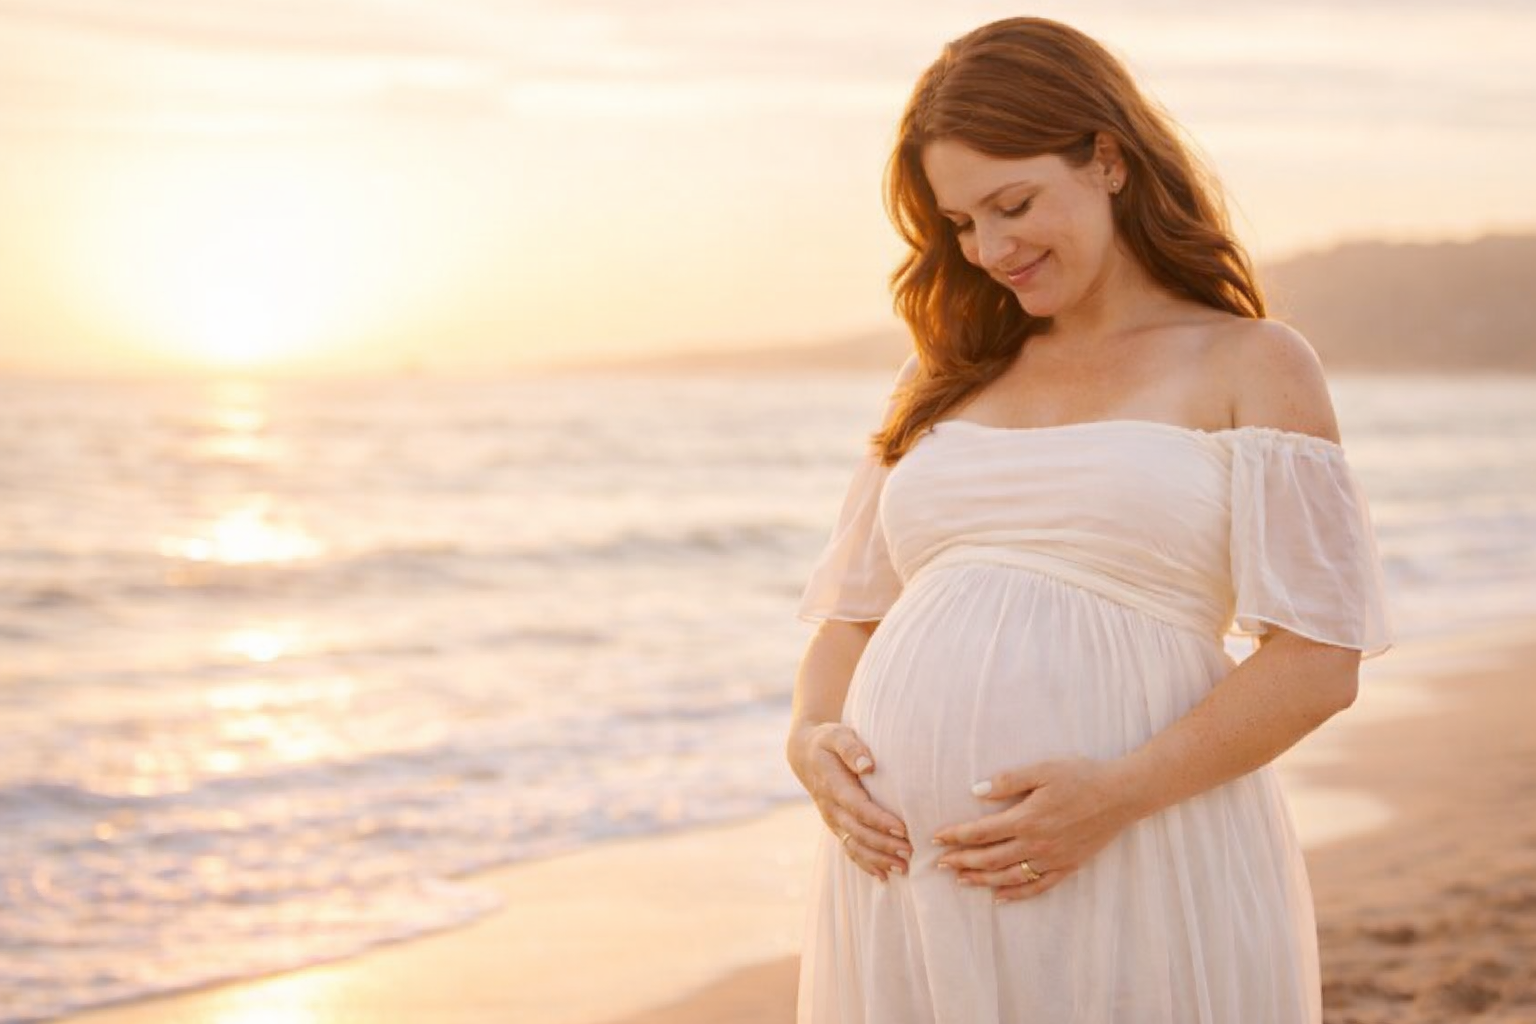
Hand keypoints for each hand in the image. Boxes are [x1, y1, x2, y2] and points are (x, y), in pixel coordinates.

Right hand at [787, 722, 912, 880]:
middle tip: (910, 851)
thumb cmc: (828, 741)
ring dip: (878, 859)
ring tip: (903, 867)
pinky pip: (849, 849)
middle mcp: (831, 808)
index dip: (879, 820)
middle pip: (858, 832)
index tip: (902, 828)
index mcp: (833, 785)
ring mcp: (832, 820)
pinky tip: (884, 876)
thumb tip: (868, 765)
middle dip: (884, 844)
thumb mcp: (837, 734)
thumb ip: (851, 748)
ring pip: (854, 846)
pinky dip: (866, 864)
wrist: (805, 754)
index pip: (858, 807)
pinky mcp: (836, 827)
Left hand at [931, 757, 1135, 902]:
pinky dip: (1016, 894)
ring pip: (1009, 876)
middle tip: (940, 864)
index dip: (956, 836)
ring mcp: (1052, 859)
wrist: (1121, 795)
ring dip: (982, 879)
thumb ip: (1008, 781)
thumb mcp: (1042, 770)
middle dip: (961, 861)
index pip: (981, 832)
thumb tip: (976, 791)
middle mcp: (1036, 844)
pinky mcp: (1067, 867)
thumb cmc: (1081, 777)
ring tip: (961, 880)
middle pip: (990, 858)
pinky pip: (1037, 887)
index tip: (936, 838)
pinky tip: (1000, 896)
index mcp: (1026, 818)